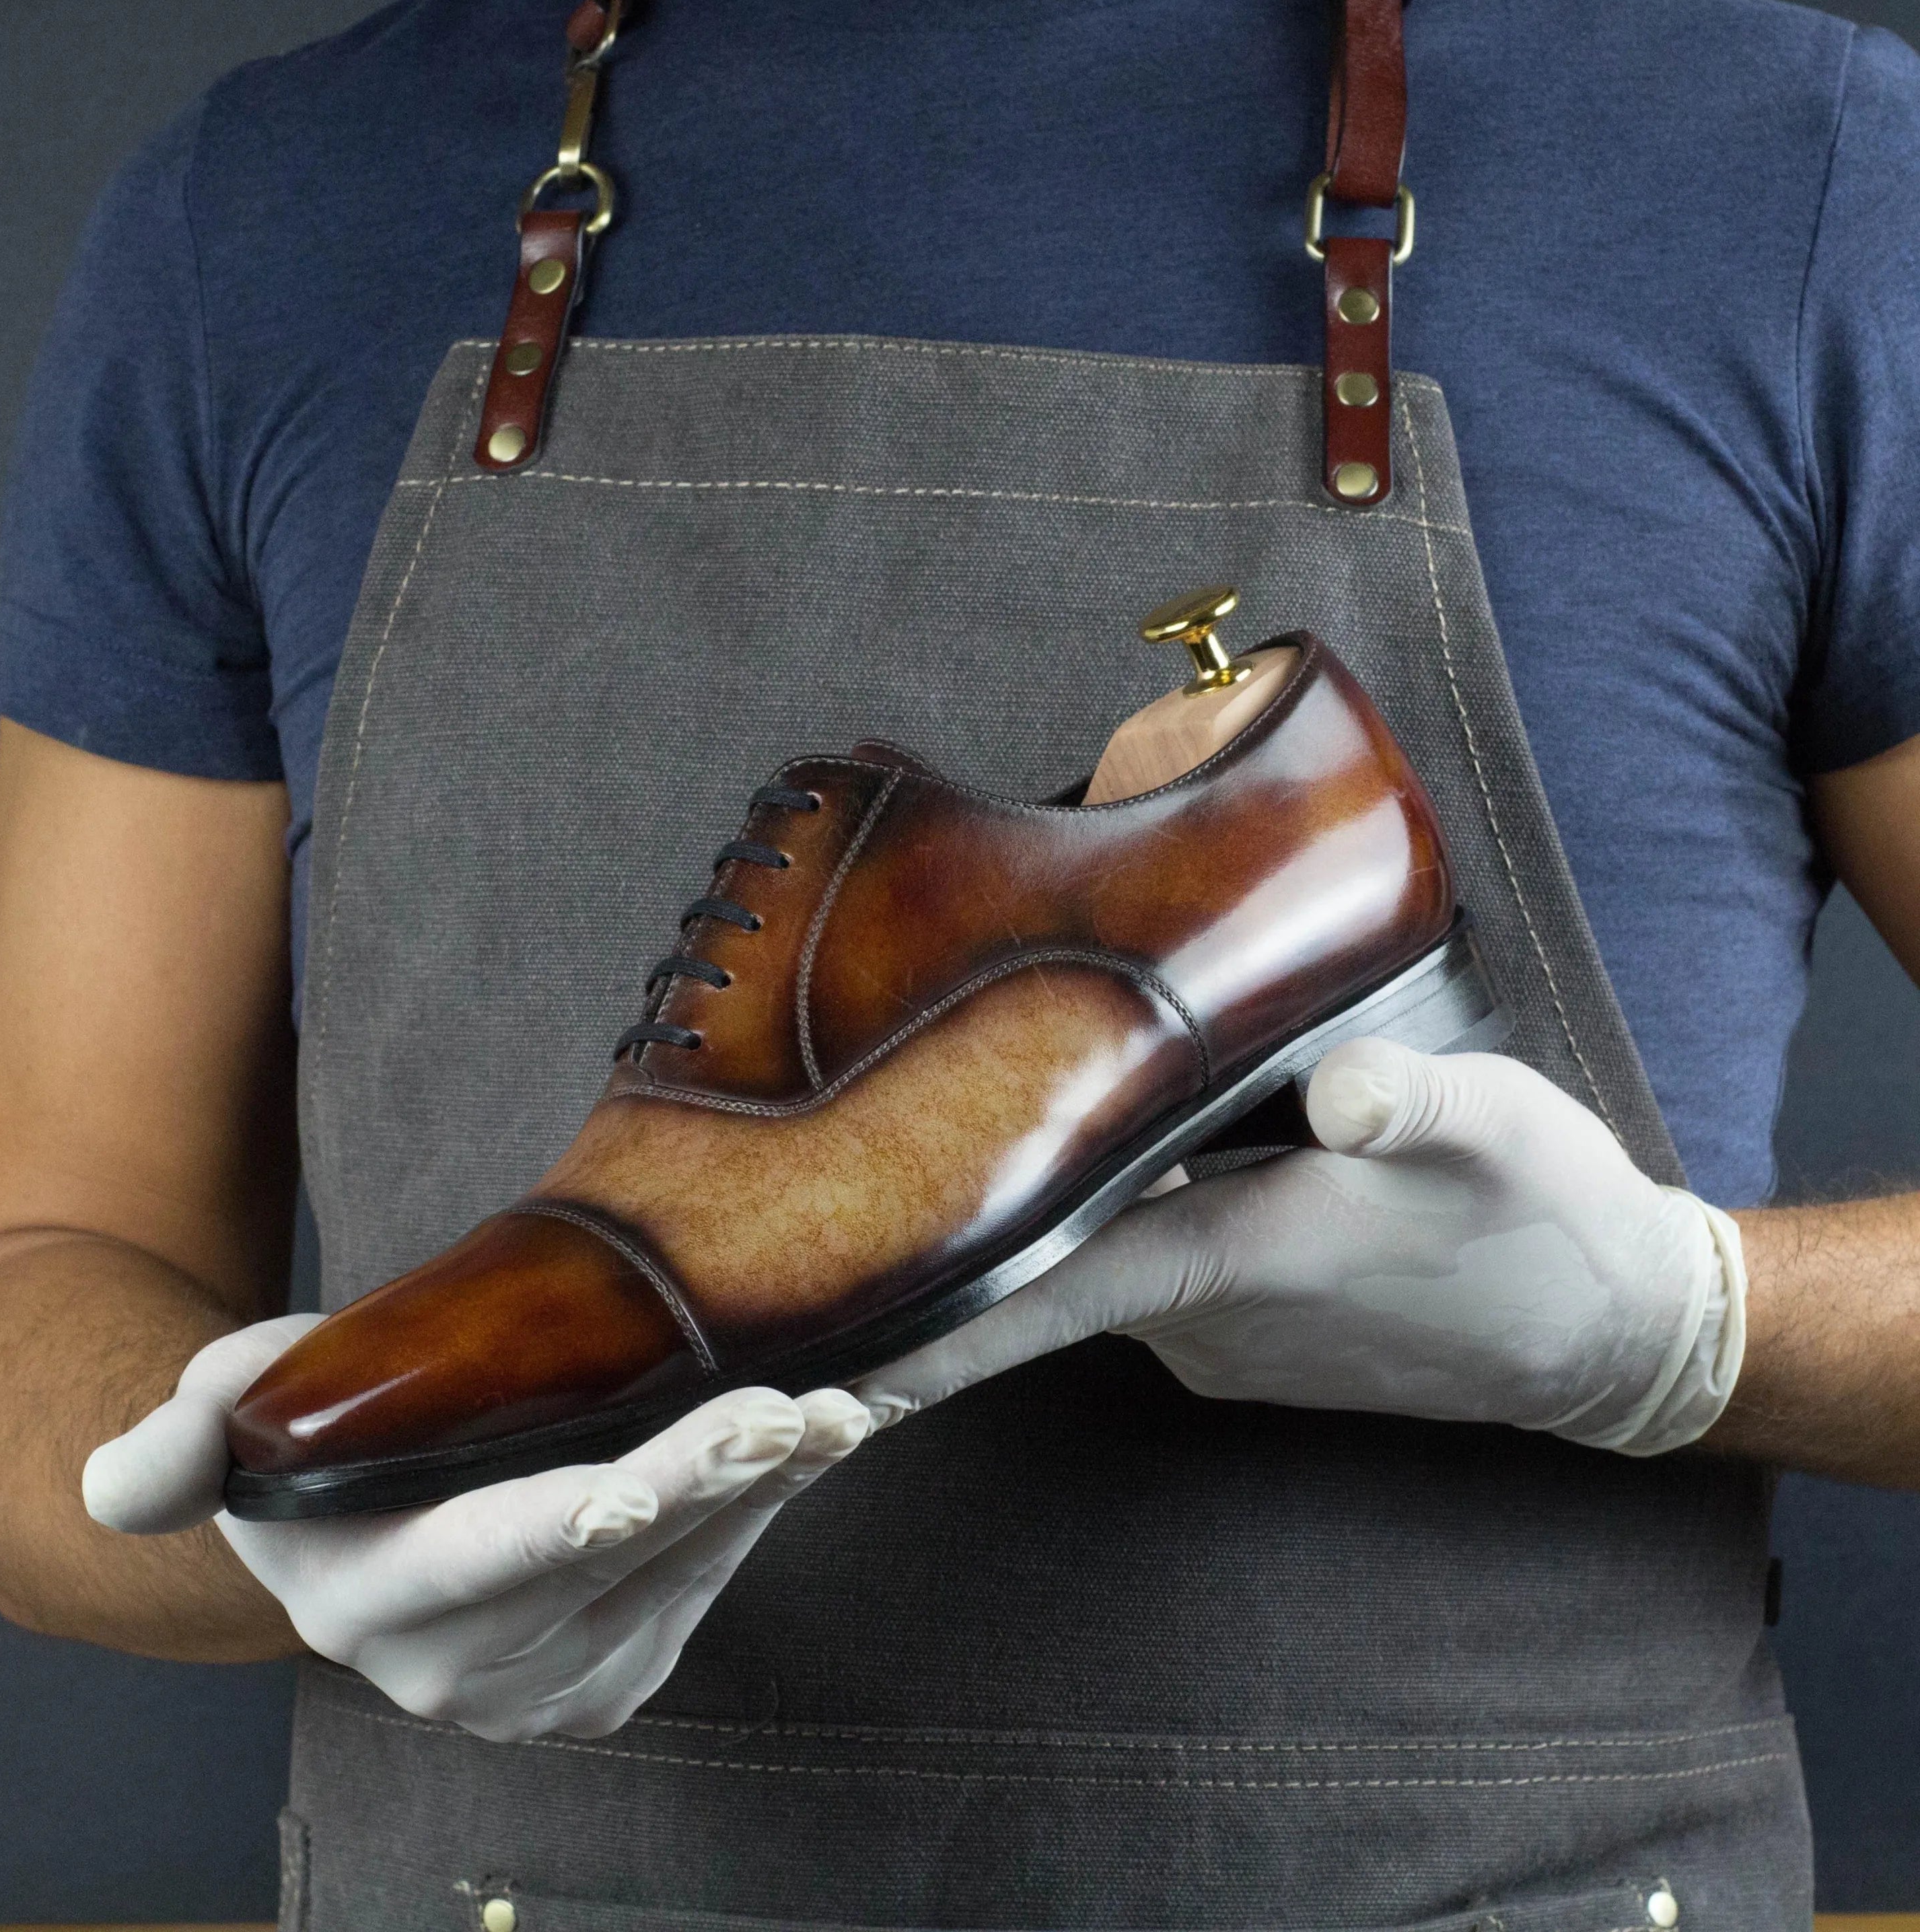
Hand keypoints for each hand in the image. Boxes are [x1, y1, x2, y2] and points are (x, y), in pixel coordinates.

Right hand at [84, 1316, 868, 1739]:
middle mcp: (458, 1668)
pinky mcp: (615, 1678)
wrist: (361, 1511)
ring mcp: (545, 1687)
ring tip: (843, 1409)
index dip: (562, 1519)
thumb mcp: (230, 1411)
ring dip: (770, 1493)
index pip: (477, 1555)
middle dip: (710, 1484)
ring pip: (681, 1573)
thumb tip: (123, 1482)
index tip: (641, 1478)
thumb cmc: (304, 1431)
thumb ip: (176, 1447)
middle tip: (795, 1413)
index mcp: (367, 1599)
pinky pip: (710, 1586)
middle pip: (608, 1563)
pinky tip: (824, 1443)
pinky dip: (771, 1513)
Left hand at [857, 1039, 1745, 1456]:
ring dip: (1034, 1233)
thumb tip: (1342, 1089)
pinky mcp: (1252, 1338)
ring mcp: (1225, 1340)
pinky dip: (1106, 1237)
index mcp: (1235, 1262)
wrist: (1613, 1329)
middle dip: (950, 1254)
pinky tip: (1111, 1165)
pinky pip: (1143, 1282)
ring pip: (1090, 1276)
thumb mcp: (1492, 1123)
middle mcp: (1207, 1319)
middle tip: (841, 1202)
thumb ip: (1410, 1100)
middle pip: (1040, 1282)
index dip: (937, 1319)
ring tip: (956, 1155)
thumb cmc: (1545, 1216)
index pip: (1047, 1293)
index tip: (828, 1352)